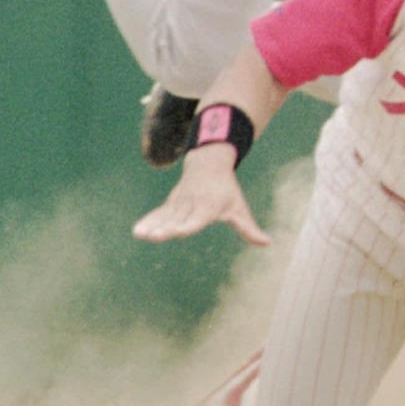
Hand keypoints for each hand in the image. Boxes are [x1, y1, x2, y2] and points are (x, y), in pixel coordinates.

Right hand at [133, 147, 270, 246]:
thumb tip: (267, 243)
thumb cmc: (227, 189)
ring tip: (139, 235)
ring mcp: (179, 202)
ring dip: (152, 226)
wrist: (208, 162)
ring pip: (165, 216)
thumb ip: (249, 228)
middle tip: (154, 236)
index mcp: (209, 207)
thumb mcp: (239, 207)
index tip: (178, 232)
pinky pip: (158, 213)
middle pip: (177, 219)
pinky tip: (137, 231)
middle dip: (165, 228)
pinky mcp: (171, 203)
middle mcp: (192, 204)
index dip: (188, 225)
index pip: (197, 219)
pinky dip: (148, 221)